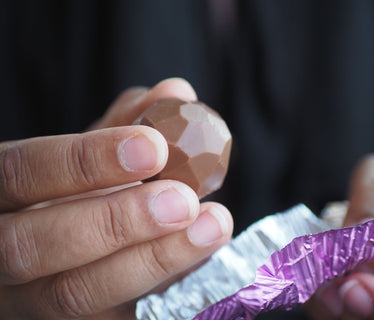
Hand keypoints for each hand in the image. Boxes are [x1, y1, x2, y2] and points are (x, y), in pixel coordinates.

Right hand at [0, 78, 233, 318]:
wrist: (60, 245)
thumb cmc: (75, 191)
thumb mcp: (90, 154)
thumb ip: (127, 122)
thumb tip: (177, 93)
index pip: (21, 173)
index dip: (84, 161)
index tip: (154, 146)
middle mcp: (1, 251)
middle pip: (33, 246)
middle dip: (116, 222)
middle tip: (184, 200)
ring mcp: (29, 298)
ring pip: (74, 293)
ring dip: (153, 260)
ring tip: (212, 226)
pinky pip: (115, 317)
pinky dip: (163, 288)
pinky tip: (203, 260)